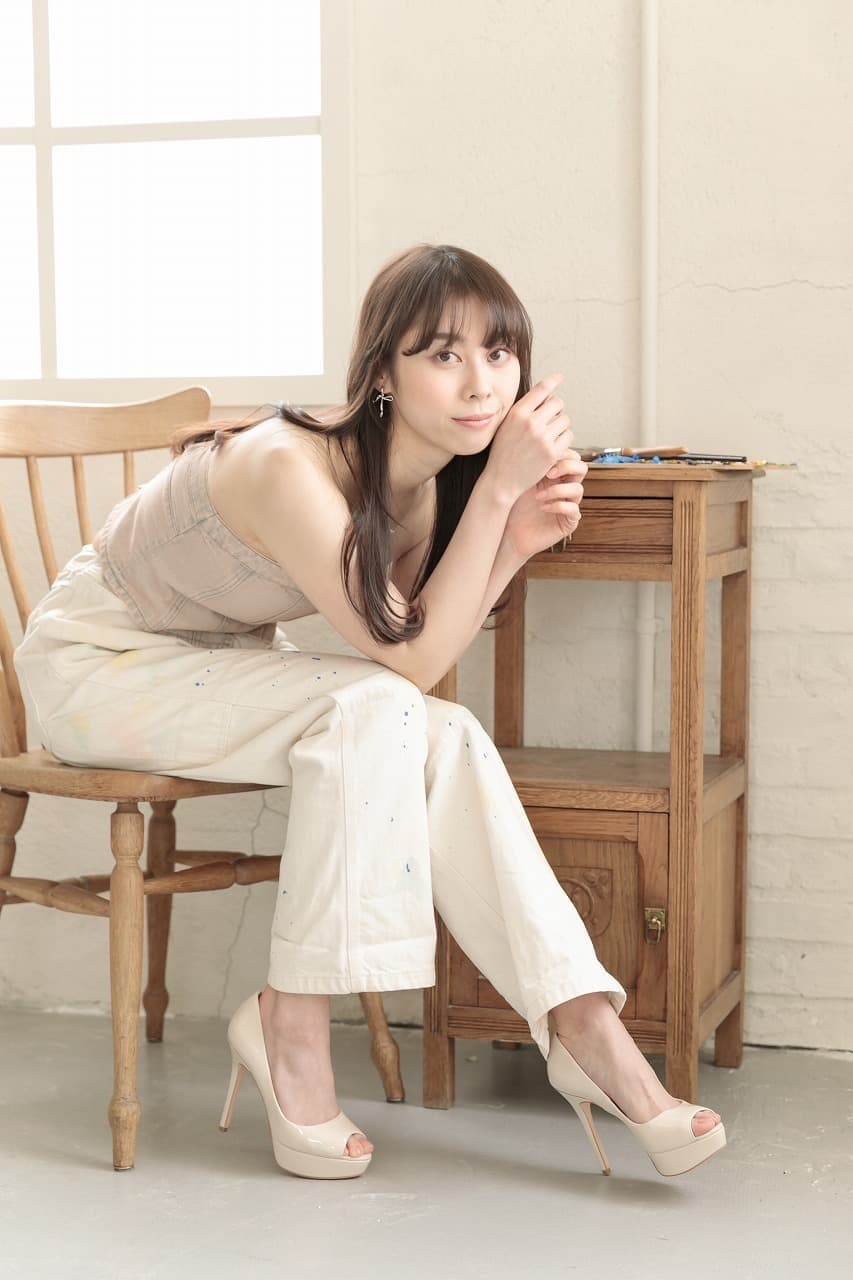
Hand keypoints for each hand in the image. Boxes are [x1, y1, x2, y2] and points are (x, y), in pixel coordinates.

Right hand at [485, 373, 572, 502]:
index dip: (553, 381)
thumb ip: (522, 411)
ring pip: (565, 420)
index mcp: (518, 413)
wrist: (501, 480)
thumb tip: (543, 396)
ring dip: (561, 425)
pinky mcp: (552, 452)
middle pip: (558, 403)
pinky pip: (568, 436)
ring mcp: (543, 438)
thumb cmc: (502, 453)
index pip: (541, 389)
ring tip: (550, 434)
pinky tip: (554, 444)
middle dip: (556, 409)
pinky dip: (564, 439)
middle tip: (550, 419)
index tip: (559, 378)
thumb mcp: (505, 426)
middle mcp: (531, 422)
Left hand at [503, 452, 586, 561]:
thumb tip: (529, 435)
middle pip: (581, 468)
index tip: (543, 455)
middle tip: (547, 472)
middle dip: (566, 467)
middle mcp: (564, 488)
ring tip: (538, 496)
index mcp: (555, 475)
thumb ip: (529, 461)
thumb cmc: (511, 505)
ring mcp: (568, 505)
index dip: (561, 454)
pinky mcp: (568, 522)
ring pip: (578, 489)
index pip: (571, 456)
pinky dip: (559, 506)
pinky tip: (543, 506)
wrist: (507, 531)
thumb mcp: (519, 479)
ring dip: (558, 489)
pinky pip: (574, 510)